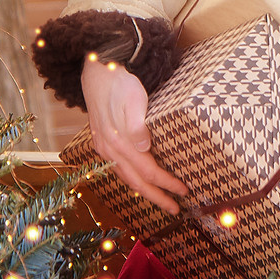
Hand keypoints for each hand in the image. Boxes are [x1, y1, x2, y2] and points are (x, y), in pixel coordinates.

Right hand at [83, 56, 188, 213]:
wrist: (96, 69)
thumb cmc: (119, 82)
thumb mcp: (133, 99)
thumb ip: (137, 125)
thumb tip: (144, 147)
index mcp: (119, 142)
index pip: (147, 171)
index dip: (165, 183)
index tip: (183, 191)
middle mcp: (109, 150)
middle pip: (136, 182)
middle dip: (156, 197)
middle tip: (174, 209)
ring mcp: (103, 147)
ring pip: (125, 178)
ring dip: (144, 191)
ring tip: (159, 199)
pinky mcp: (101, 141)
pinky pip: (118, 169)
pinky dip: (131, 179)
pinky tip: (138, 179)